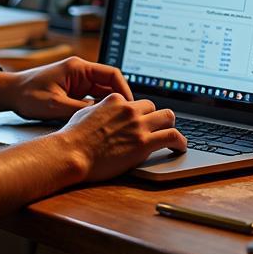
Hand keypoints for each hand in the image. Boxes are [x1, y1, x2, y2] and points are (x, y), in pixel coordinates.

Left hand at [0, 57, 133, 121]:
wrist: (9, 94)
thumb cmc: (28, 94)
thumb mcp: (55, 105)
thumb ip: (80, 110)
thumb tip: (102, 117)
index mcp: (78, 68)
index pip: (112, 74)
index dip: (124, 90)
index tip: (130, 105)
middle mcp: (80, 73)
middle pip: (109, 85)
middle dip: (119, 101)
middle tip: (127, 118)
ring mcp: (77, 82)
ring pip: (102, 94)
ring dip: (109, 107)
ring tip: (117, 123)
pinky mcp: (72, 92)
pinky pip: (92, 99)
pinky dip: (98, 110)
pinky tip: (101, 123)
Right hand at [55, 93, 186, 182]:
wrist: (71, 153)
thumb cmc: (73, 138)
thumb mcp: (84, 113)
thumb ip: (100, 109)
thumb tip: (103, 112)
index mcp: (115, 100)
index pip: (135, 102)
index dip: (138, 113)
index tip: (141, 121)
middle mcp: (129, 109)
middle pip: (153, 107)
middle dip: (155, 118)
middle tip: (157, 129)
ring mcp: (138, 125)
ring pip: (167, 117)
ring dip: (170, 126)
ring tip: (173, 137)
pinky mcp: (144, 143)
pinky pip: (173, 136)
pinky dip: (180, 141)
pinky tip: (180, 147)